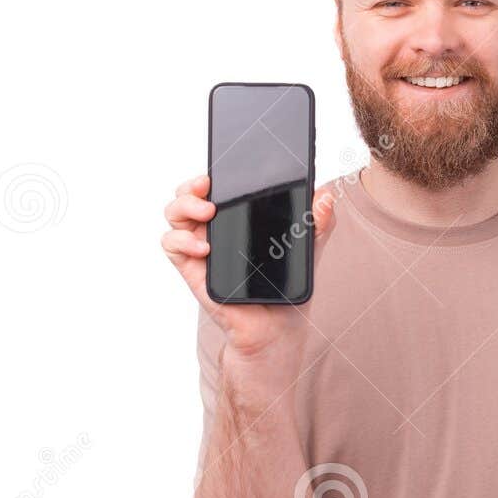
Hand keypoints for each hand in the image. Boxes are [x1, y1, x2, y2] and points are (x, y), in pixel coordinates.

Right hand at [161, 172, 334, 356]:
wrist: (276, 330)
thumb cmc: (285, 290)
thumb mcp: (308, 250)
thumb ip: (317, 223)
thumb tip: (326, 196)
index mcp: (240, 218)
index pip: (220, 187)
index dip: (215, 173)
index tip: (223, 168)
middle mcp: (216, 228)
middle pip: (190, 193)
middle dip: (192, 183)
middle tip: (208, 186)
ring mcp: (201, 247)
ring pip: (175, 213)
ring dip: (184, 204)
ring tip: (208, 212)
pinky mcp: (192, 268)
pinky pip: (171, 244)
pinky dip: (181, 240)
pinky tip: (204, 248)